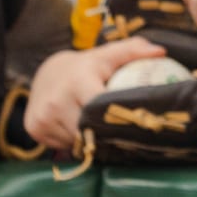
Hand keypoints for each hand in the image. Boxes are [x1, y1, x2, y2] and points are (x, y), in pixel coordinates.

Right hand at [24, 39, 166, 152]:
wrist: (46, 73)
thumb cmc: (87, 65)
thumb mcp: (108, 55)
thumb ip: (134, 51)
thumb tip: (161, 52)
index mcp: (77, 82)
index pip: (102, 108)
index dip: (119, 118)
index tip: (136, 124)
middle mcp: (56, 101)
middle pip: (90, 130)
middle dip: (108, 134)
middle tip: (127, 136)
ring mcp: (43, 118)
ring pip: (77, 141)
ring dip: (92, 141)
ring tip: (105, 133)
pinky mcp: (35, 130)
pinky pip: (64, 145)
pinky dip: (76, 142)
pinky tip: (84, 132)